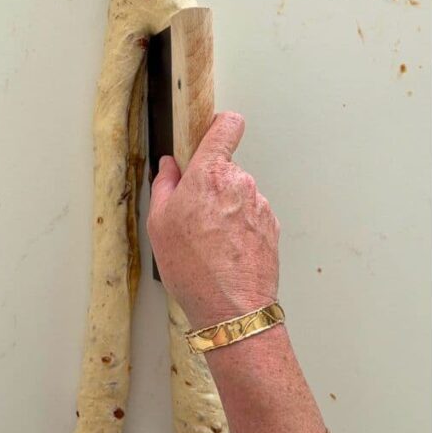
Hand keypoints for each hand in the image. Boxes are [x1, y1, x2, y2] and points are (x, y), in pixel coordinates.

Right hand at [148, 112, 279, 328]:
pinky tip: (225, 251)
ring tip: (209, 242)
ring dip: (226, 210)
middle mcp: (240, 183)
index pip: (226, 126)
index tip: (211, 130)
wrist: (232, 307)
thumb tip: (170, 166)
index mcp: (210, 174)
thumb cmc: (194, 269)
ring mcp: (260, 204)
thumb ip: (165, 185)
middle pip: (226, 170)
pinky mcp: (272, 225)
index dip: (219, 125)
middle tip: (193, 216)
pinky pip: (251, 216)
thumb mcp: (159, 224)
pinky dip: (240, 228)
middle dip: (211, 186)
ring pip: (239, 196)